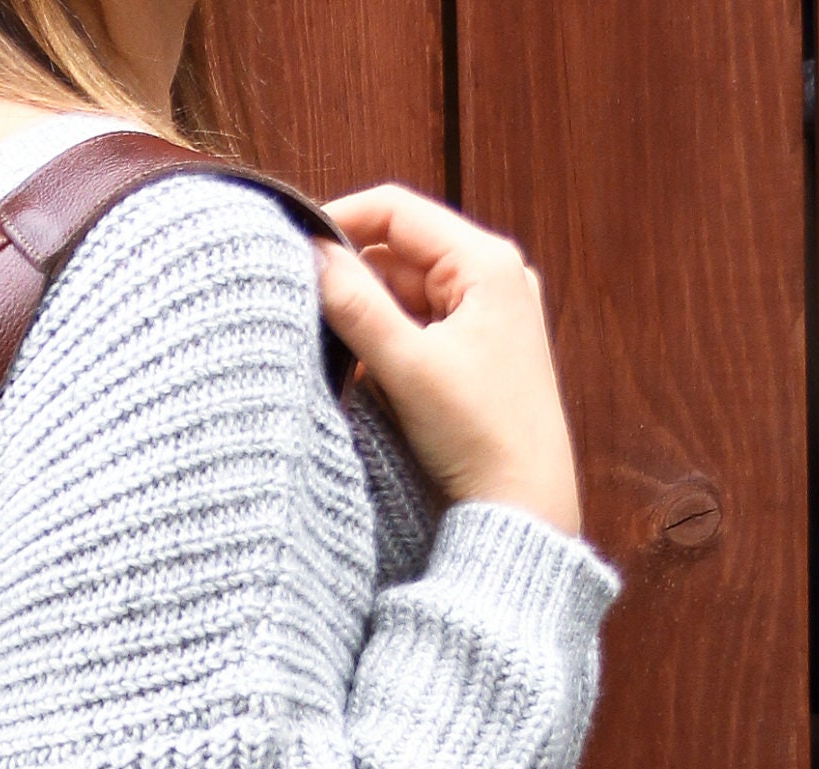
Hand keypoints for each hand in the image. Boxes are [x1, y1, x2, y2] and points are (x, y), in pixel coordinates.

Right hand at [311, 185, 584, 538]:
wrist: (524, 507)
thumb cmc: (481, 435)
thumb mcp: (407, 366)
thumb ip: (353, 305)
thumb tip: (308, 253)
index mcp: (486, 262)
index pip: (396, 211)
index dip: (340, 220)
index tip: (294, 249)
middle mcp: (493, 277)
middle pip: (398, 252)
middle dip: (351, 277)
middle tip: (306, 309)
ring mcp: (488, 314)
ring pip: (404, 292)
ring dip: (367, 315)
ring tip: (338, 349)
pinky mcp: (479, 350)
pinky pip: (419, 326)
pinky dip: (387, 341)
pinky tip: (368, 371)